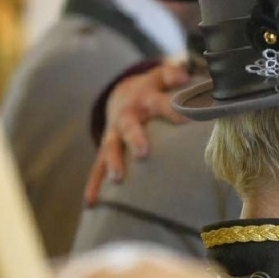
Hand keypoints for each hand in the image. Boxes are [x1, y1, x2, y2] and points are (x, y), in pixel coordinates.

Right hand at [83, 61, 189, 205]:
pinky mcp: (106, 151)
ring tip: (118, 179)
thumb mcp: (162, 76)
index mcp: (145, 99)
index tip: (187, 118)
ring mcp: (114, 134)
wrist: (122, 95)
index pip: (161, 103)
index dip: (174, 110)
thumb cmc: (152, 89)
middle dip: (136, 139)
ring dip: (114, 163)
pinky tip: (91, 203)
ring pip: (111, 149)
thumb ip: (173, 74)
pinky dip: (93, 185)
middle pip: (130, 127)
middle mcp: (127, 117)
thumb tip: (184, 75)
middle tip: (144, 153)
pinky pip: (97, 169)